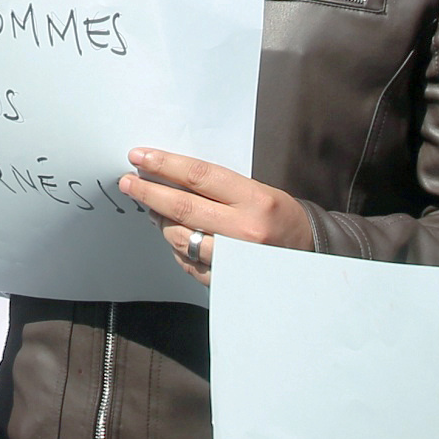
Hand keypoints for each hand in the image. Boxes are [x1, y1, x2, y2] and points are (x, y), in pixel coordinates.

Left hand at [116, 147, 311, 281]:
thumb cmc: (281, 218)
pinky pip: (187, 263)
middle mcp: (244, 230)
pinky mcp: (226, 281)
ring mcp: (234, 260)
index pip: (199, 176)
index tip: (140, 157)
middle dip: (149, 192)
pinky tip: (172, 234)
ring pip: (180, 237)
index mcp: (255, 200)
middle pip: (183, 207)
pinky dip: (174, 247)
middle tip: (127, 181)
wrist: (310, 255)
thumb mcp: (259, 191)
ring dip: (158, 221)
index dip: (165, 164)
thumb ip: (219, 188)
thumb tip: (171, 178)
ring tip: (150, 208)